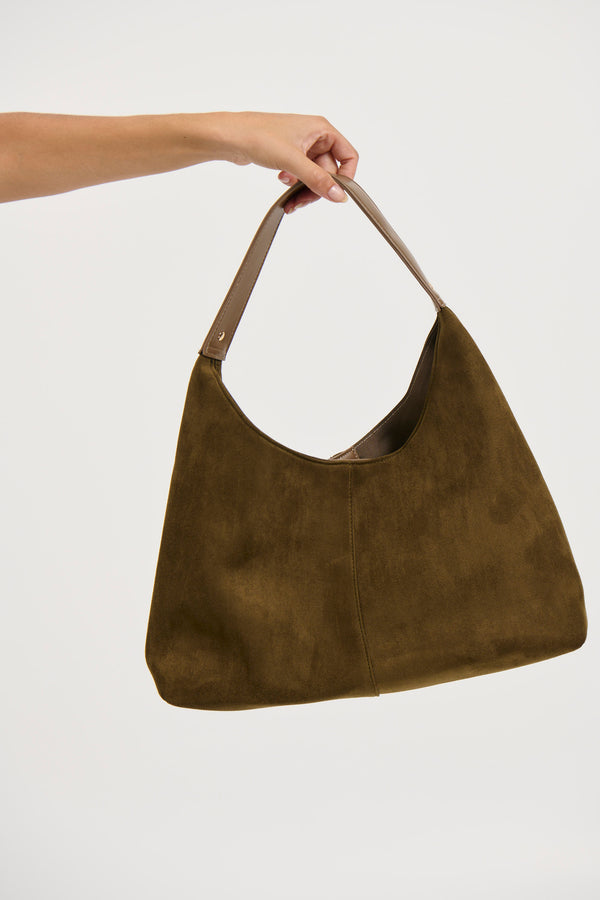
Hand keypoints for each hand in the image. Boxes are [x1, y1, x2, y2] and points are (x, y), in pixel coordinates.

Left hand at [220, 111, 358, 213]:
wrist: (229, 137)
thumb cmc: (258, 136)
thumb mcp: (293, 161)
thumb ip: (318, 179)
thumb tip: (339, 195)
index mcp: (321, 129)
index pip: (348, 156)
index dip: (345, 177)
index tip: (335, 194)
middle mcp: (314, 136)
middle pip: (330, 170)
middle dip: (316, 188)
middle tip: (302, 201)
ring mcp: (301, 146)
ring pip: (314, 175)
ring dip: (304, 189)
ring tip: (290, 197)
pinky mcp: (289, 154)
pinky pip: (301, 175)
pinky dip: (294, 183)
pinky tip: (281, 180)